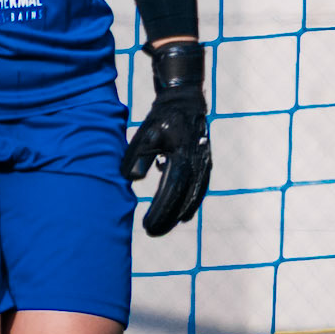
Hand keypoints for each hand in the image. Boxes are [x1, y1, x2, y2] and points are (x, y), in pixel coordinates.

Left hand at [121, 40, 211, 236]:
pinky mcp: (205, 163)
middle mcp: (196, 164)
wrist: (186, 101)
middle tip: (151, 232)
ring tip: (163, 228)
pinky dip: (191, 203)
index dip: (159, 211)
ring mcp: (203, 164)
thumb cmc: (162, 118)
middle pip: (183, 199)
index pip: (170, 191)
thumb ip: (137, 156)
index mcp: (181, 157)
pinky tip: (183, 216)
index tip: (146, 226)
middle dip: (167, 217)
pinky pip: (200, 188)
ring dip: (178, 213)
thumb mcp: (146, 133)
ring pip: (194, 196)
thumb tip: (129, 180)